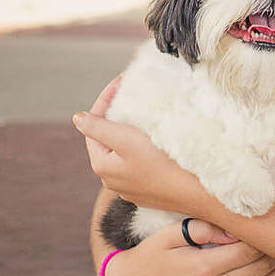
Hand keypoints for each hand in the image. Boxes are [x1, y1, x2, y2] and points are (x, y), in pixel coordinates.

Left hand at [74, 106, 221, 213]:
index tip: (120, 82)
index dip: (105, 100)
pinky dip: (145, 147)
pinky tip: (157, 140)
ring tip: (145, 115)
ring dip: (132, 132)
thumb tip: (77, 119)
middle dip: (117, 115)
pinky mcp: (151, 190)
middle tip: (132, 95)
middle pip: (109, 138)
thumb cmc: (161, 164)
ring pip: (125, 151)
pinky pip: (141, 162)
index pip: (94, 125)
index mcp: (102, 166)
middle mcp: (113, 180)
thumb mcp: (125, 140)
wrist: (197, 193)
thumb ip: (98, 128)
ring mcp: (132, 187)